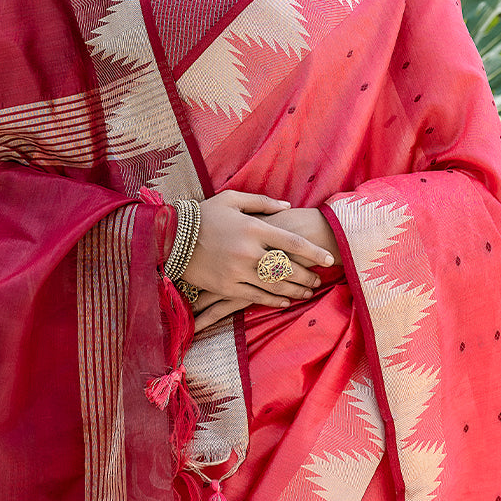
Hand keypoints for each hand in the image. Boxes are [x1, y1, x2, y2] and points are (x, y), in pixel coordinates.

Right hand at [180, 191, 333, 326]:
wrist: (172, 237)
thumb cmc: (205, 215)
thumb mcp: (232, 200)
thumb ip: (262, 202)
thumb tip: (287, 206)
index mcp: (253, 228)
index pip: (292, 243)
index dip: (314, 252)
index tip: (328, 258)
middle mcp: (249, 251)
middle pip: (288, 268)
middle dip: (307, 275)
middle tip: (319, 279)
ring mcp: (238, 271)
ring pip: (275, 285)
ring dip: (295, 290)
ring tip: (308, 292)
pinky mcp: (227, 287)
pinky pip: (256, 297)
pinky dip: (274, 300)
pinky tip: (286, 301)